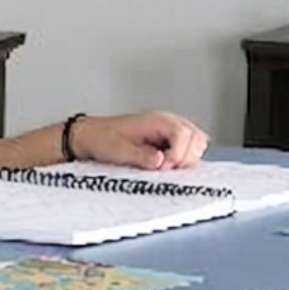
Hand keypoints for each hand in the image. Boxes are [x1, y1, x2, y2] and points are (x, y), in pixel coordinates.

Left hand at [69, 111, 210, 172]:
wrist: (91, 137)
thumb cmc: (102, 139)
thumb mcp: (119, 150)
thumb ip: (141, 156)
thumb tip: (161, 161)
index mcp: (158, 120)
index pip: (184, 134)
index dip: (178, 154)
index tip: (165, 167)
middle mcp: (168, 123)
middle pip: (196, 138)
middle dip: (186, 158)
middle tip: (165, 169)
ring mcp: (171, 131)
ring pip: (196, 144)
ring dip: (186, 159)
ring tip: (166, 168)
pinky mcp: (169, 142)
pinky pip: (188, 150)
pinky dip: (183, 160)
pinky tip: (167, 167)